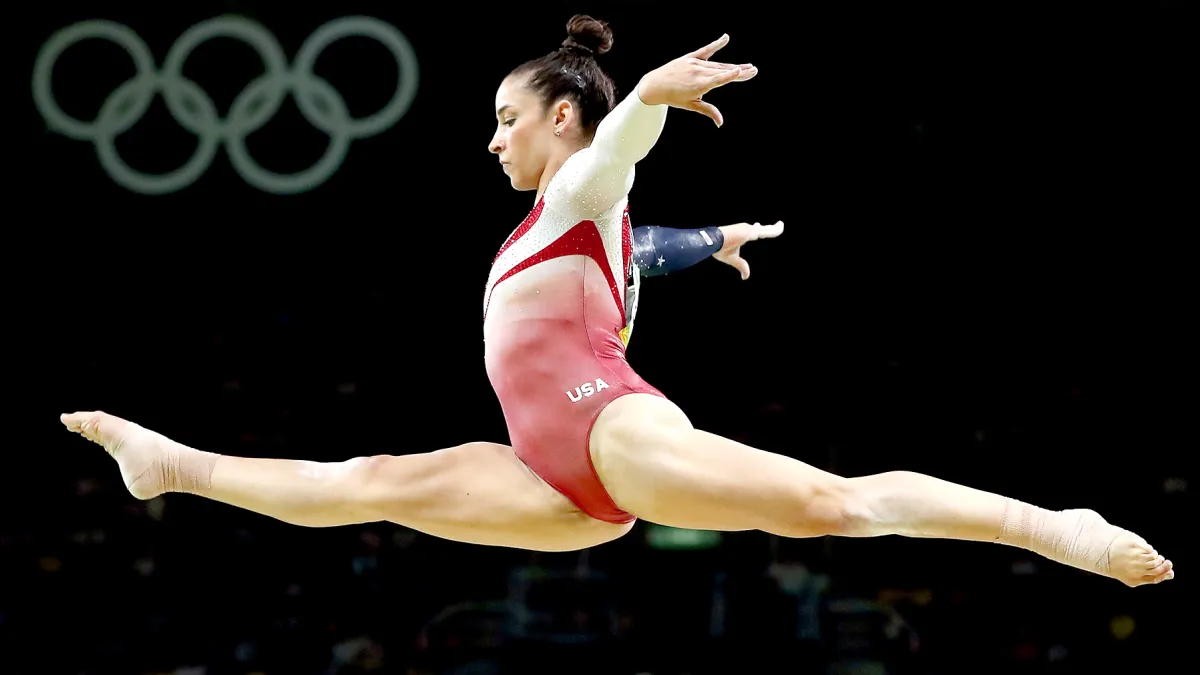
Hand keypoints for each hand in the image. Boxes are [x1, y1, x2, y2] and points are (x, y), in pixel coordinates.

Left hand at [636, 34, 756, 126]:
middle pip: (723, 71)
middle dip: (739, 71)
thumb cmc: (673, 97)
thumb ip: (708, 111)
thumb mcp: (691, 105)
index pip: (719, 79)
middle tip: (754, 70)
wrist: (655, 85)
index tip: (741, 71)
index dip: (730, 75)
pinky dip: (716, 44)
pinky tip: (726, 38)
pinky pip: (706, 50)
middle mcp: (698, 72)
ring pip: (718, 64)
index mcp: (699, 85)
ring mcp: (694, 63)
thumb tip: (720, 123)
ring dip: (732, 66)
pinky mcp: (690, 57)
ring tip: (747, 66)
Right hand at [714, 221, 783, 279]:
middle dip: (772, 227)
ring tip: (781, 225)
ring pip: (768, 229)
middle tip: (779, 224)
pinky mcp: (751, 231)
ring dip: (777, 228)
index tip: (758, 225)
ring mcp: (749, 229)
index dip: (758, 228)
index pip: (754, 230)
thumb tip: (745, 277)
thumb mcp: (733, 259)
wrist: (713, 242)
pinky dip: (776, 230)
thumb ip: (742, 266)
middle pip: (763, 229)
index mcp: (742, 234)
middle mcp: (746, 229)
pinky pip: (768, 231)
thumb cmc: (720, 248)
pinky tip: (781, 227)